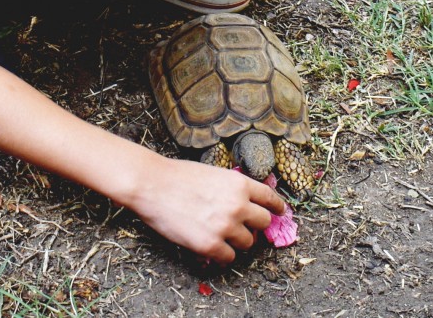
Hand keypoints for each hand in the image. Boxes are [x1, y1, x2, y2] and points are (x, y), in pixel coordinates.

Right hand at [131, 157, 285, 263]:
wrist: (153, 185)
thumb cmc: (178, 176)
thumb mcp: (215, 173)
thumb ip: (233, 188)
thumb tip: (246, 202)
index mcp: (240, 184)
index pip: (270, 198)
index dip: (277, 207)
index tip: (280, 213)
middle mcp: (238, 205)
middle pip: (263, 223)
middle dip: (255, 226)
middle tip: (244, 228)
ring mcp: (225, 226)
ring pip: (248, 243)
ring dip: (238, 241)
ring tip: (223, 237)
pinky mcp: (210, 245)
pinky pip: (229, 257)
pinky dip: (223, 255)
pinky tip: (214, 249)